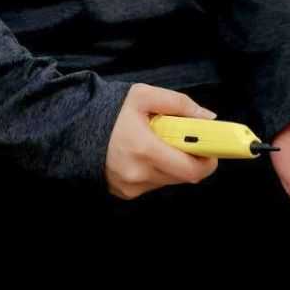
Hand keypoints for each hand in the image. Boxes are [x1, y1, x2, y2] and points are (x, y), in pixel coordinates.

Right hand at [104, 83, 218, 199]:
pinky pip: (153, 184)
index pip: (190, 170)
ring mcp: (130, 187)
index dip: (207, 162)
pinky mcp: (125, 193)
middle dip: (191, 160)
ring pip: (169, 181)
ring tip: (161, 144)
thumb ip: (179, 104)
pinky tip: (145, 154)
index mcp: (145, 150)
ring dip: (174, 165)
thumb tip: (208, 118)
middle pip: (183, 177)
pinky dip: (157, 171)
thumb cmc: (112, 110)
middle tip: (188, 142)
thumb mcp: (145, 96)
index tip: (212, 149)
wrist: (77, 127)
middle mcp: (138, 174)